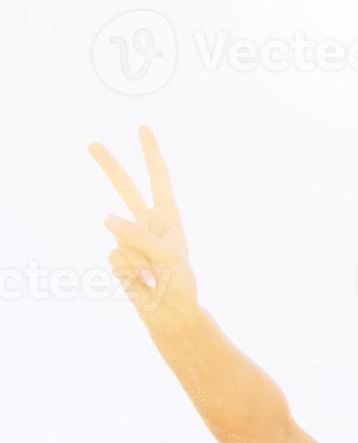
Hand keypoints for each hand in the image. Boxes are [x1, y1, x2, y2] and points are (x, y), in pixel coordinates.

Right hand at [88, 125, 198, 326]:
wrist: (170, 313)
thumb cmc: (180, 284)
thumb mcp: (169, 258)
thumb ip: (140, 236)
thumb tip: (106, 219)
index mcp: (168, 218)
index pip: (159, 180)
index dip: (151, 155)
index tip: (143, 129)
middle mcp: (147, 224)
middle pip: (125, 189)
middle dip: (109, 166)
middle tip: (91, 143)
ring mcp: (129, 240)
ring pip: (120, 236)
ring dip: (138, 259)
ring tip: (152, 275)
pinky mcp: (117, 258)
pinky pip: (114, 256)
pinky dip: (127, 270)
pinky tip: (139, 281)